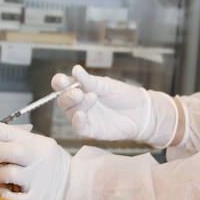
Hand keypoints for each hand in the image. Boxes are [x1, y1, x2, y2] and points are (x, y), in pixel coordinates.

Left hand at [0, 117, 70, 199]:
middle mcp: (37, 159)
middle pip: (11, 151)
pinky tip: (4, 191)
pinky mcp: (36, 197)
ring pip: (7, 174)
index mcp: (37, 143)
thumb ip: (17, 137)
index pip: (12, 132)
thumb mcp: (39, 144)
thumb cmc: (48, 161)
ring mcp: (37, 179)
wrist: (73, 183)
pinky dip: (4, 195)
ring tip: (2, 176)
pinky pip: (12, 198)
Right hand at [52, 64, 177, 147]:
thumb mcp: (106, 85)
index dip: (59, 82)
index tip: (62, 80)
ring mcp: (84, 117)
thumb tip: (75, 69)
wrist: (141, 112)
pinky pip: (78, 128)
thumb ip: (89, 80)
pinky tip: (81, 115)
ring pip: (70, 113)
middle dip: (68, 96)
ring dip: (78, 105)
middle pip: (63, 100)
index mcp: (80, 88)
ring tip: (92, 98)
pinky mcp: (91, 130)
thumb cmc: (124, 96)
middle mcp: (79, 103)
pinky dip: (77, 122)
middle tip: (78, 92)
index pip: (62, 85)